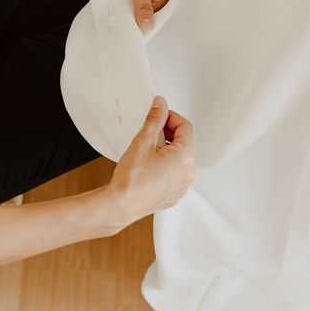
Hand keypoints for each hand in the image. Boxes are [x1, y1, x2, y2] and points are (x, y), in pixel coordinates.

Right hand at [106, 96, 194, 222]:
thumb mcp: (143, 140)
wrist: (121, 204)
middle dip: (167, 134)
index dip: (171, 117)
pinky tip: (148, 167)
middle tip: (149, 133)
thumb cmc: (132, 178)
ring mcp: (181, 186)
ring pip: (178, 160)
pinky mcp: (173, 195)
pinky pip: (173, 175)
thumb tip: (160, 105)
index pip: (185, 127)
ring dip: (165, 151)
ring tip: (146, 152)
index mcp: (184, 157)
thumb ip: (155, 119)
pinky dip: (164, 167)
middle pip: (182, 143)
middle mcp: (188, 173)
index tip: (160, 115)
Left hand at [115, 0, 171, 31]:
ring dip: (133, 8)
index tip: (132, 34)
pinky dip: (131, 0)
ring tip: (123, 14)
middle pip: (150, 13)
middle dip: (138, 18)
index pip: (156, 19)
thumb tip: (147, 27)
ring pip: (143, 5)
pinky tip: (123, 2)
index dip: (144, 26)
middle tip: (124, 24)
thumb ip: (143, 7)